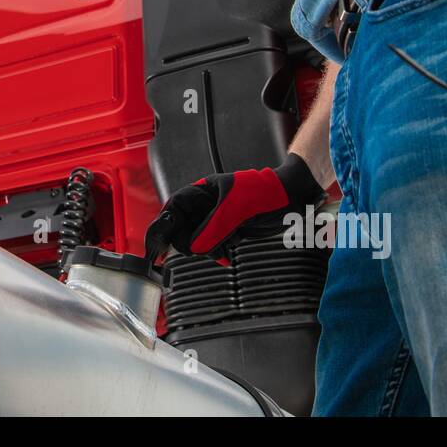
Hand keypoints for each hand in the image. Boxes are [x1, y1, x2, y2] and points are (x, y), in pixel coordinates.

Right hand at [144, 152, 323, 262]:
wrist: (291, 199)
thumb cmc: (265, 193)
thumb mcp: (236, 209)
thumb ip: (213, 227)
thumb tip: (194, 246)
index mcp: (201, 191)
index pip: (172, 210)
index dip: (161, 229)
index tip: (156, 248)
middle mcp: (204, 206)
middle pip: (181, 230)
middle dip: (192, 243)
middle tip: (207, 249)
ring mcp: (214, 219)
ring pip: (196, 241)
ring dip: (208, 249)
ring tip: (226, 248)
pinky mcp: (226, 231)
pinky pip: (211, 247)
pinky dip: (218, 253)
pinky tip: (228, 255)